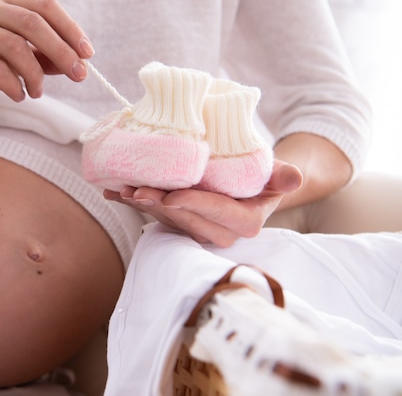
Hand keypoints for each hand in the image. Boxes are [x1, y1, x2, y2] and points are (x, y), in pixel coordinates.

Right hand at [0, 0, 93, 108]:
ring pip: (15, 47)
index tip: (88, 54)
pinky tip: (19, 95)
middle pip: (32, 23)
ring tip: (38, 92)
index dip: (70, 29)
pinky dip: (13, 85)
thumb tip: (80, 63)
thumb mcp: (21, 60)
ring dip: (35, 75)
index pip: (44, 5)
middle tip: (79, 76)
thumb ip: (47, 57)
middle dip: (61, 52)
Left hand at [104, 160, 302, 246]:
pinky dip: (131, 202)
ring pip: (166, 219)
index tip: (176, 195)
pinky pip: (153, 213)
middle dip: (162, 207)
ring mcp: (194, 227)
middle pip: (187, 221)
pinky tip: (112, 191)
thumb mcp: (275, 174)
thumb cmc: (262, 176)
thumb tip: (293, 178)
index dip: (198, 206)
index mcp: (244, 222)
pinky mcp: (176, 220)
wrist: (247, 181)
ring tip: (122, 188)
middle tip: (139, 190)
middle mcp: (218, 231)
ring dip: (143, 205)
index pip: (221, 216)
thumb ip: (282, 176)